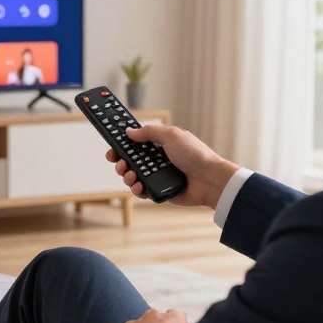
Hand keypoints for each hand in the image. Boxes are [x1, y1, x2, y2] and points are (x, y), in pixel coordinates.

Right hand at [105, 124, 238, 207]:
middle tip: (118, 162)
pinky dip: (136, 189)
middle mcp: (157, 160)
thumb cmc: (196, 155)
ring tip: (131, 175)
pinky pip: (142, 191)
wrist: (210, 179)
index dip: (122, 145)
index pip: (135, 144)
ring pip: (133, 176)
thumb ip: (149, 132)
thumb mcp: (172, 135)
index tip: (112, 146)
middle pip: (130, 161)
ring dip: (126, 175)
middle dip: (120, 161)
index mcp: (160, 145)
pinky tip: (139, 185)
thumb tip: (130, 132)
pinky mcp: (160, 191)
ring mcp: (158, 176)